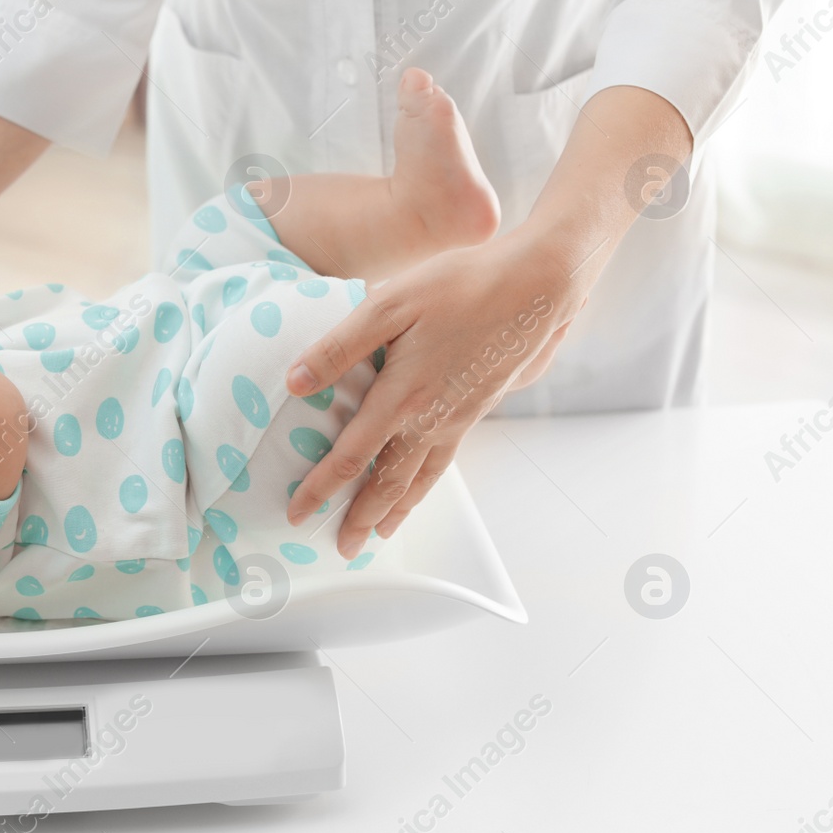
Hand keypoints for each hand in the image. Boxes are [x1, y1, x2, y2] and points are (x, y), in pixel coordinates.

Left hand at [284, 231, 581, 556]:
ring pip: (421, 479)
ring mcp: (459, 417)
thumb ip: (339, 346)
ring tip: (379, 534)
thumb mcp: (388, 304)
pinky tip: (420, 483)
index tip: (298, 512)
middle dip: (360, 518)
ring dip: (395, 510)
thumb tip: (295, 382)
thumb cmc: (460, 285)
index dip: (322, 488)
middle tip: (341, 548)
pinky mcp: (477, 408)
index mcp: (404, 396)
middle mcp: (432, 418)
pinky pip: (444, 461)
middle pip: (389, 482)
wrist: (536, 284)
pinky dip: (425, 485)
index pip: (352, 456)